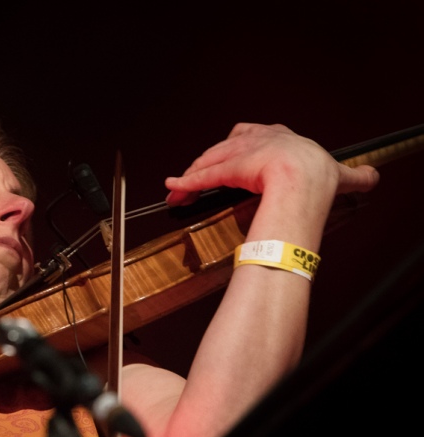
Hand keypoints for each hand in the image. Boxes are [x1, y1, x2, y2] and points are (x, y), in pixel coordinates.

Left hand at [164, 123, 378, 205]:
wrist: (306, 180)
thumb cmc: (320, 177)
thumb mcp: (340, 174)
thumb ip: (354, 176)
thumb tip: (371, 177)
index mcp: (282, 138)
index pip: (252, 136)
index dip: (239, 148)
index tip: (232, 158)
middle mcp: (258, 139)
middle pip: (224, 149)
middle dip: (207, 165)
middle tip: (194, 181)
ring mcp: (241, 153)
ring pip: (209, 163)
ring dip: (191, 178)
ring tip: (178, 193)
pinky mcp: (227, 168)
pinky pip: (201, 177)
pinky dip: (184, 184)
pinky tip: (172, 190)